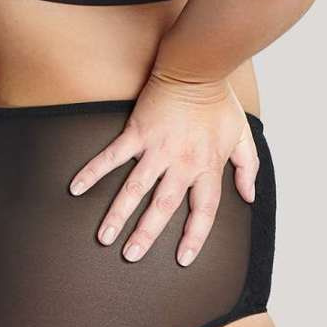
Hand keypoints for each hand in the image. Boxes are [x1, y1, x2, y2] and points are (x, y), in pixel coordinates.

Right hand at [68, 72, 259, 265]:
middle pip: (163, 207)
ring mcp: (157, 148)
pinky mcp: (137, 132)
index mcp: (208, 166)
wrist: (197, 68)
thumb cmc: (219, 101)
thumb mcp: (243, 135)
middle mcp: (182, 163)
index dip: (194, 237)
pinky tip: (77, 187)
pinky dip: (94, 171)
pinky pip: (112, 156)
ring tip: (104, 236)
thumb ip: (248, 168)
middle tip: (130, 255)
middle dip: (146, 234)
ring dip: (118, 213)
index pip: (203, 211)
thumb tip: (249, 196)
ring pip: (135, 188)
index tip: (183, 259)